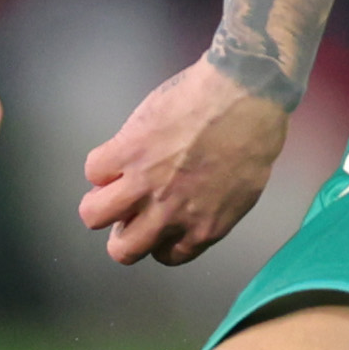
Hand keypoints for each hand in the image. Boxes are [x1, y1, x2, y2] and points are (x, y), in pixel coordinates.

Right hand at [77, 58, 293, 264]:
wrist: (245, 94)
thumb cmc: (255, 135)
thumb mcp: (242, 191)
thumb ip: (211, 210)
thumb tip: (190, 208)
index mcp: (203, 228)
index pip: (164, 255)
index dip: (156, 238)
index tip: (157, 221)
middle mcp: (169, 215)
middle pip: (123, 249)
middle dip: (122, 233)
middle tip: (130, 210)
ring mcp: (144, 184)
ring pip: (94, 214)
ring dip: (100, 202)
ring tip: (112, 185)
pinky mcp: (127, 151)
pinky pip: (93, 170)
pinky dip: (103, 163)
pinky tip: (119, 152)